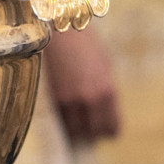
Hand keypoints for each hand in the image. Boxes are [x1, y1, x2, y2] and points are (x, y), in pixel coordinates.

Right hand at [45, 27, 120, 141]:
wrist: (58, 30)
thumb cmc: (85, 43)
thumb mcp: (105, 64)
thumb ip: (107, 89)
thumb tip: (107, 111)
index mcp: (107, 91)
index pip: (112, 127)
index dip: (110, 129)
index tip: (107, 129)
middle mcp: (89, 100)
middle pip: (94, 133)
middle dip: (93, 131)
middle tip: (91, 125)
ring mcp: (69, 101)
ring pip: (75, 130)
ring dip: (77, 128)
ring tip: (77, 118)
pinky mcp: (52, 99)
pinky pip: (61, 121)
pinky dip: (63, 120)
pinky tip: (65, 110)